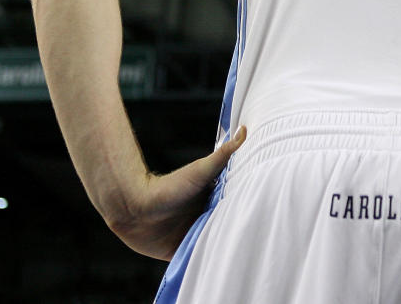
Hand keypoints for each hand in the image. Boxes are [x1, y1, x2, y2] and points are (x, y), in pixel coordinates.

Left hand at [108, 127, 246, 260]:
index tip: (266, 217)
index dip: (250, 212)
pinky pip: (198, 261)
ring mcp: (194, 236)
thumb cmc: (168, 186)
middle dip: (239, 235)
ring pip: (215, 246)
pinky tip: (218, 270)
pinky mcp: (181, 252)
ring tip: (243, 259)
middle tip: (257, 242)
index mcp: (214, 201)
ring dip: (224, 251)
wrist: (134, 207)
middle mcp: (205, 218)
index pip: (237, 208)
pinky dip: (207, 264)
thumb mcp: (201, 171)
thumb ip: (224, 154)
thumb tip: (245, 130)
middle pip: (228, 228)